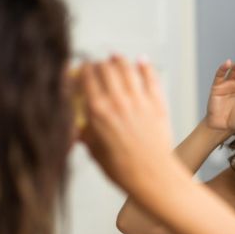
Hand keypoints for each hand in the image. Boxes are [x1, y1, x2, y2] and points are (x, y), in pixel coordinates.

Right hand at [79, 55, 174, 191]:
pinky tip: (142, 61)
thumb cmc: (123, 169)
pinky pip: (151, 78)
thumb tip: (76, 130)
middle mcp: (117, 101)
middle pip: (106, 68)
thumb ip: (85, 135)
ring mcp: (139, 100)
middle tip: (98, 64)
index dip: (82, 69)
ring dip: (120, 60)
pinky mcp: (158, 104)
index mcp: (97, 110)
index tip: (81, 69)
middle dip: (100, 64)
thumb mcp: (95, 152)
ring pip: (127, 68)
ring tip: (116, 57)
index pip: (86, 77)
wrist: (153, 176)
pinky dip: (145, 66)